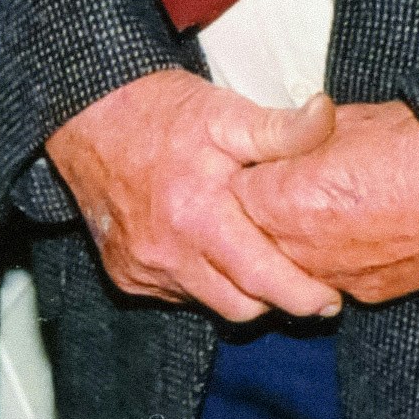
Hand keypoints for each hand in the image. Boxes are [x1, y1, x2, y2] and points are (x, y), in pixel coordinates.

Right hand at [48, 70, 340, 320]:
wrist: (87, 114)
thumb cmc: (162, 112)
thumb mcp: (226, 112)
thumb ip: (280, 129)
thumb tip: (326, 117)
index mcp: (199, 216)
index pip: (262, 280)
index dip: (303, 297)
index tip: (331, 300)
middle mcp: (168, 253)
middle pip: (240, 307)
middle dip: (276, 301)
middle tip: (305, 283)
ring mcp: (143, 268)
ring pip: (208, 304)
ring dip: (238, 292)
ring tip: (261, 263)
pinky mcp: (125, 273)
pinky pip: (177, 295)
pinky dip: (201, 282)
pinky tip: (211, 251)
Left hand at [228, 101, 418, 304]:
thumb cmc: (414, 146)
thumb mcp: (347, 122)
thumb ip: (306, 137)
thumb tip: (294, 135)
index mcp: (284, 198)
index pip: (233, 196)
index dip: (249, 178)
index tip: (260, 166)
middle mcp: (298, 246)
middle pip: (253, 241)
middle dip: (262, 218)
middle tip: (286, 191)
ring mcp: (332, 276)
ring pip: (289, 270)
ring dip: (294, 247)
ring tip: (319, 215)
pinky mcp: (366, 293)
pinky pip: (331, 281)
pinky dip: (332, 264)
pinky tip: (352, 236)